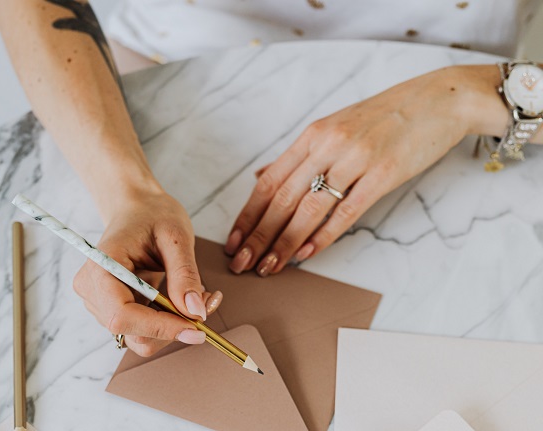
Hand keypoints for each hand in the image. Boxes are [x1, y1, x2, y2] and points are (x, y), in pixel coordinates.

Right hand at [73, 185, 222, 356]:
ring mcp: (100, 302)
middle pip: (132, 333)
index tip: (196, 326)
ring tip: (198, 295)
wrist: (138, 209)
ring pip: (141, 337)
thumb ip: (184, 274)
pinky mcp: (113, 308)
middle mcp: (93, 290)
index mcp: (101, 267)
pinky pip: (143, 329)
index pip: (122, 316)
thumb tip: (195, 313)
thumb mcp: (176, 237)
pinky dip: (169, 321)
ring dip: (174, 325)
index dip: (160, 327)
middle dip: (173, 326)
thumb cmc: (153, 214)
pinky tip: (184, 298)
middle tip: (207, 302)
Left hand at [224, 66, 489, 275]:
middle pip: (283, 198)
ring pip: (309, 208)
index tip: (234, 240)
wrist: (438, 100)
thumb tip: (261, 176)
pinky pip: (346, 211)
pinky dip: (323, 236)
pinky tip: (306, 253)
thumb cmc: (384, 116)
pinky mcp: (383, 175)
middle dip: (259, 235)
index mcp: (312, 134)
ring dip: (285, 242)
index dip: (248, 214)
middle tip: (241, 262)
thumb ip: (298, 155)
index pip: (269, 181)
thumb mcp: (334, 127)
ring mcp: (355, 159)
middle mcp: (327, 145)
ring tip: (268, 266)